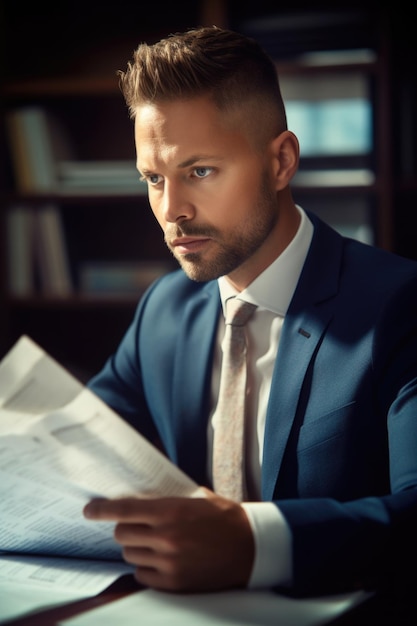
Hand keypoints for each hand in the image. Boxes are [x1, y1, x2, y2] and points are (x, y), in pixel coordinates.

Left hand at [83, 488, 253, 591]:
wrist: (251, 547)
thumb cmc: (225, 517)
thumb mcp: (197, 498)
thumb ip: (168, 500)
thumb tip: (141, 499)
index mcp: (171, 511)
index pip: (124, 510)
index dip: (102, 510)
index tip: (89, 510)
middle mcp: (166, 537)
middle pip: (122, 534)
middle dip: (125, 528)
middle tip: (137, 526)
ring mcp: (169, 562)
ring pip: (131, 554)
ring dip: (137, 547)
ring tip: (154, 543)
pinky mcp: (174, 582)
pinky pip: (142, 575)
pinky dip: (146, 567)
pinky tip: (159, 560)